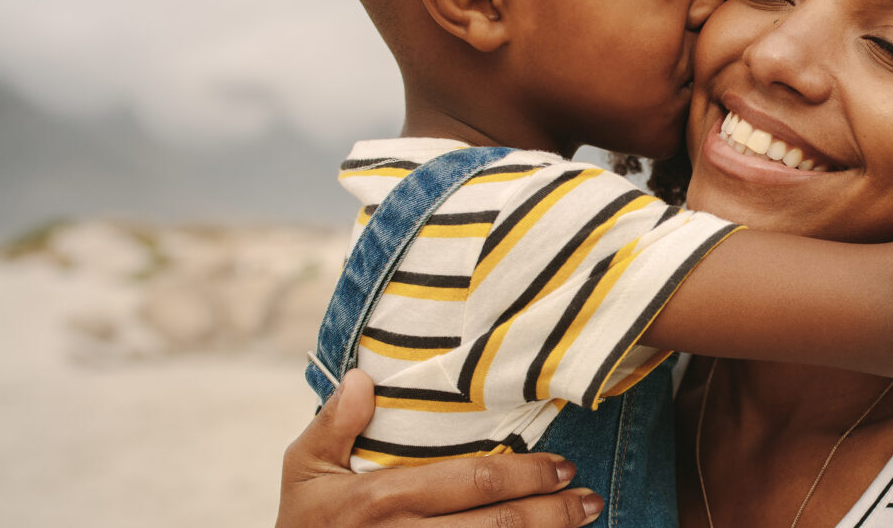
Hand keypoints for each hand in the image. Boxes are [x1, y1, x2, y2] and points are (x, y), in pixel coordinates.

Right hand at [277, 369, 602, 527]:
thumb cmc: (302, 521)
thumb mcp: (302, 467)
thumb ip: (333, 423)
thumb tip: (363, 379)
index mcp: (382, 498)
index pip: (469, 483)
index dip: (524, 475)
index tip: (563, 466)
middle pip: (495, 526)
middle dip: (551, 512)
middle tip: (590, 497)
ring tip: (584, 520)